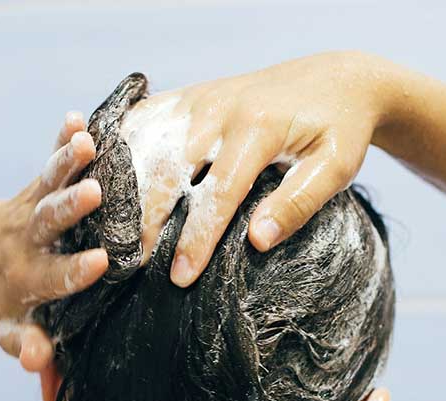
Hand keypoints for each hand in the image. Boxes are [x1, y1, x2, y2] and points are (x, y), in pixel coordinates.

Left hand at [0, 113, 108, 370]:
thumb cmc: (2, 302)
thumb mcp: (8, 330)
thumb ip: (26, 346)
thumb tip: (37, 362)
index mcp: (27, 278)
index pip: (54, 276)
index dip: (76, 270)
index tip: (102, 261)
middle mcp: (27, 240)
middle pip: (48, 221)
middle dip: (70, 207)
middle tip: (93, 193)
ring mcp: (29, 208)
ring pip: (48, 182)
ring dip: (67, 162)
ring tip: (87, 142)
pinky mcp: (34, 186)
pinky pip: (48, 161)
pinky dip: (62, 139)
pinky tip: (77, 117)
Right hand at [131, 52, 392, 285]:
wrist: (337, 77)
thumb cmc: (340, 130)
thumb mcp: (337, 168)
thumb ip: (298, 202)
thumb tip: (257, 241)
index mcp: (258, 127)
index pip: (217, 192)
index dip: (196, 238)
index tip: (180, 278)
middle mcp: (219, 108)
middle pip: (166, 170)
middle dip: (146, 221)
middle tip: (130, 265)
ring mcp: (198, 99)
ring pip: (143, 145)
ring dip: (123, 189)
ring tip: (110, 232)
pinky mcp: (187, 96)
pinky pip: (141, 122)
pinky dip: (120, 152)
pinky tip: (105, 184)